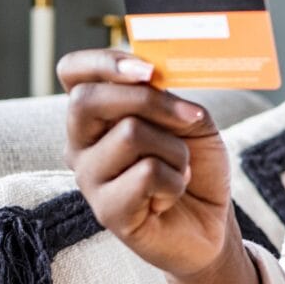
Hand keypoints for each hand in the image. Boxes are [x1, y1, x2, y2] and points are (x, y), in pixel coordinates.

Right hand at [60, 48, 236, 281]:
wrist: (211, 222)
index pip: (73, 71)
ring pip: (129, 134)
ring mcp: (89, 178)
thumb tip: (153, 76)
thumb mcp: (190, 119)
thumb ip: (168, 95)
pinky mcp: (106, 211)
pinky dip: (176, 180)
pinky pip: (147, 174)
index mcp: (97, 114)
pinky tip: (171, 196)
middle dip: (149, 100)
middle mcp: (81, 144)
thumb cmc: (196, 166)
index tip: (148, 69)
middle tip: (190, 118)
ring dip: (176, 150)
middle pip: (87, 99)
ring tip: (180, 169)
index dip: (104, 61)